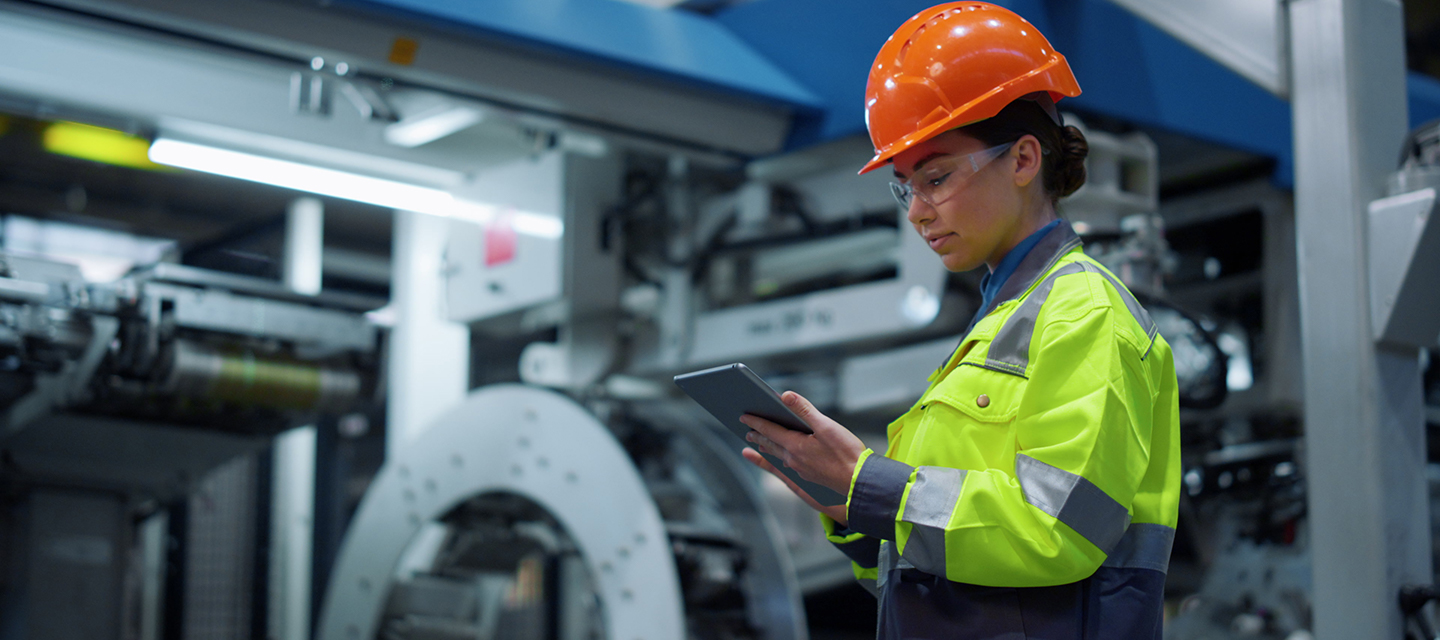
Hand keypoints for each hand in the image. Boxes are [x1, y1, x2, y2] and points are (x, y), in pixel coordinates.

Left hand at [739, 391, 865, 521]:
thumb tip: (785, 396)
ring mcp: (801, 470)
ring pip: (779, 456)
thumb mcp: (826, 426)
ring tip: (761, 444)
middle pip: (771, 445)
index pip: (769, 431)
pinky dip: (781, 458)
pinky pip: (789, 465)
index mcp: (795, 446)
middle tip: (747, 433)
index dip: (755, 422)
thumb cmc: (846, 453)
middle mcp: (794, 460)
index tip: (743, 417)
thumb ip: (805, 410)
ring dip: (768, 448)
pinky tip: (784, 459)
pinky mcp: (810, 476)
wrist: (859, 481)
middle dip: (758, 437)